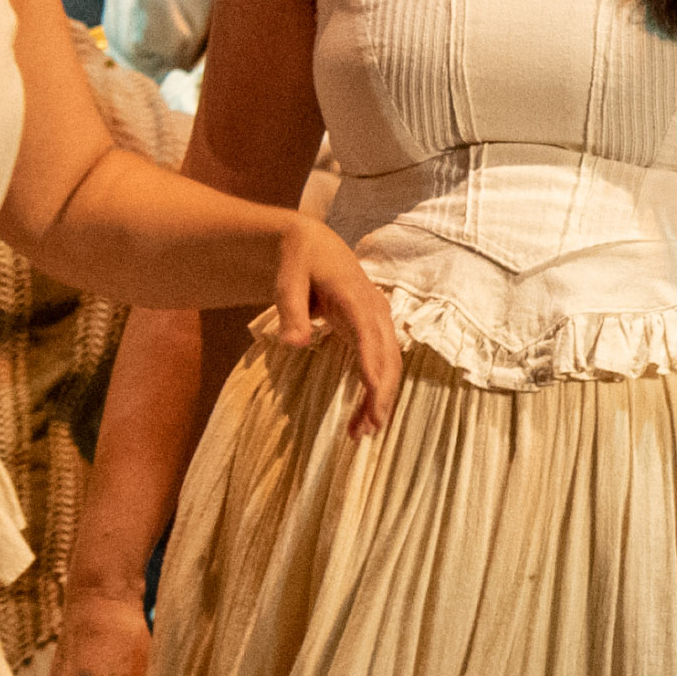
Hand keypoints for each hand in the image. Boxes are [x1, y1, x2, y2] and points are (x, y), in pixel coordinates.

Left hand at [268, 217, 402, 434]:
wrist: (314, 243)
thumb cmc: (300, 259)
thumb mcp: (288, 279)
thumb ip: (291, 311)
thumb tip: (294, 343)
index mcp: (356, 298)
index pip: (370, 336)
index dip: (373, 366)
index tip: (373, 393)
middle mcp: (375, 311)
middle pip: (388, 358)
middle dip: (381, 395)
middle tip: (368, 430)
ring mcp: (378, 321)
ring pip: (389, 365)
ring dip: (380, 399)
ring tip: (363, 432)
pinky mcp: (372, 331)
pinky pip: (380, 364)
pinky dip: (375, 390)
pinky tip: (363, 414)